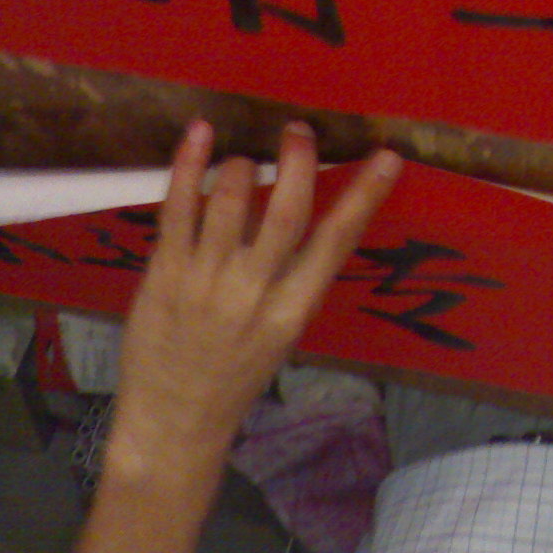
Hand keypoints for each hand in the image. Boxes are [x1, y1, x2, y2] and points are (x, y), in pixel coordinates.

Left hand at [104, 119, 401, 486]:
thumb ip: (290, 279)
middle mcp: (255, 293)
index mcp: (293, 311)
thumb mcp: (280, 334)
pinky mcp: (166, 273)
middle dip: (298, 162)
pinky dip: (189, 165)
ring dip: (242, 166)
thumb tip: (293, 211)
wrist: (175, 423)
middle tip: (299, 129)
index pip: (337, 242)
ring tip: (245, 159)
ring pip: (232, 201)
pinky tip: (199, 134)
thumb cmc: (232, 376)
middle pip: (287, 212)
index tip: (386, 157)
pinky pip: (178, 208)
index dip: (364, 196)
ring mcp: (207, 282)